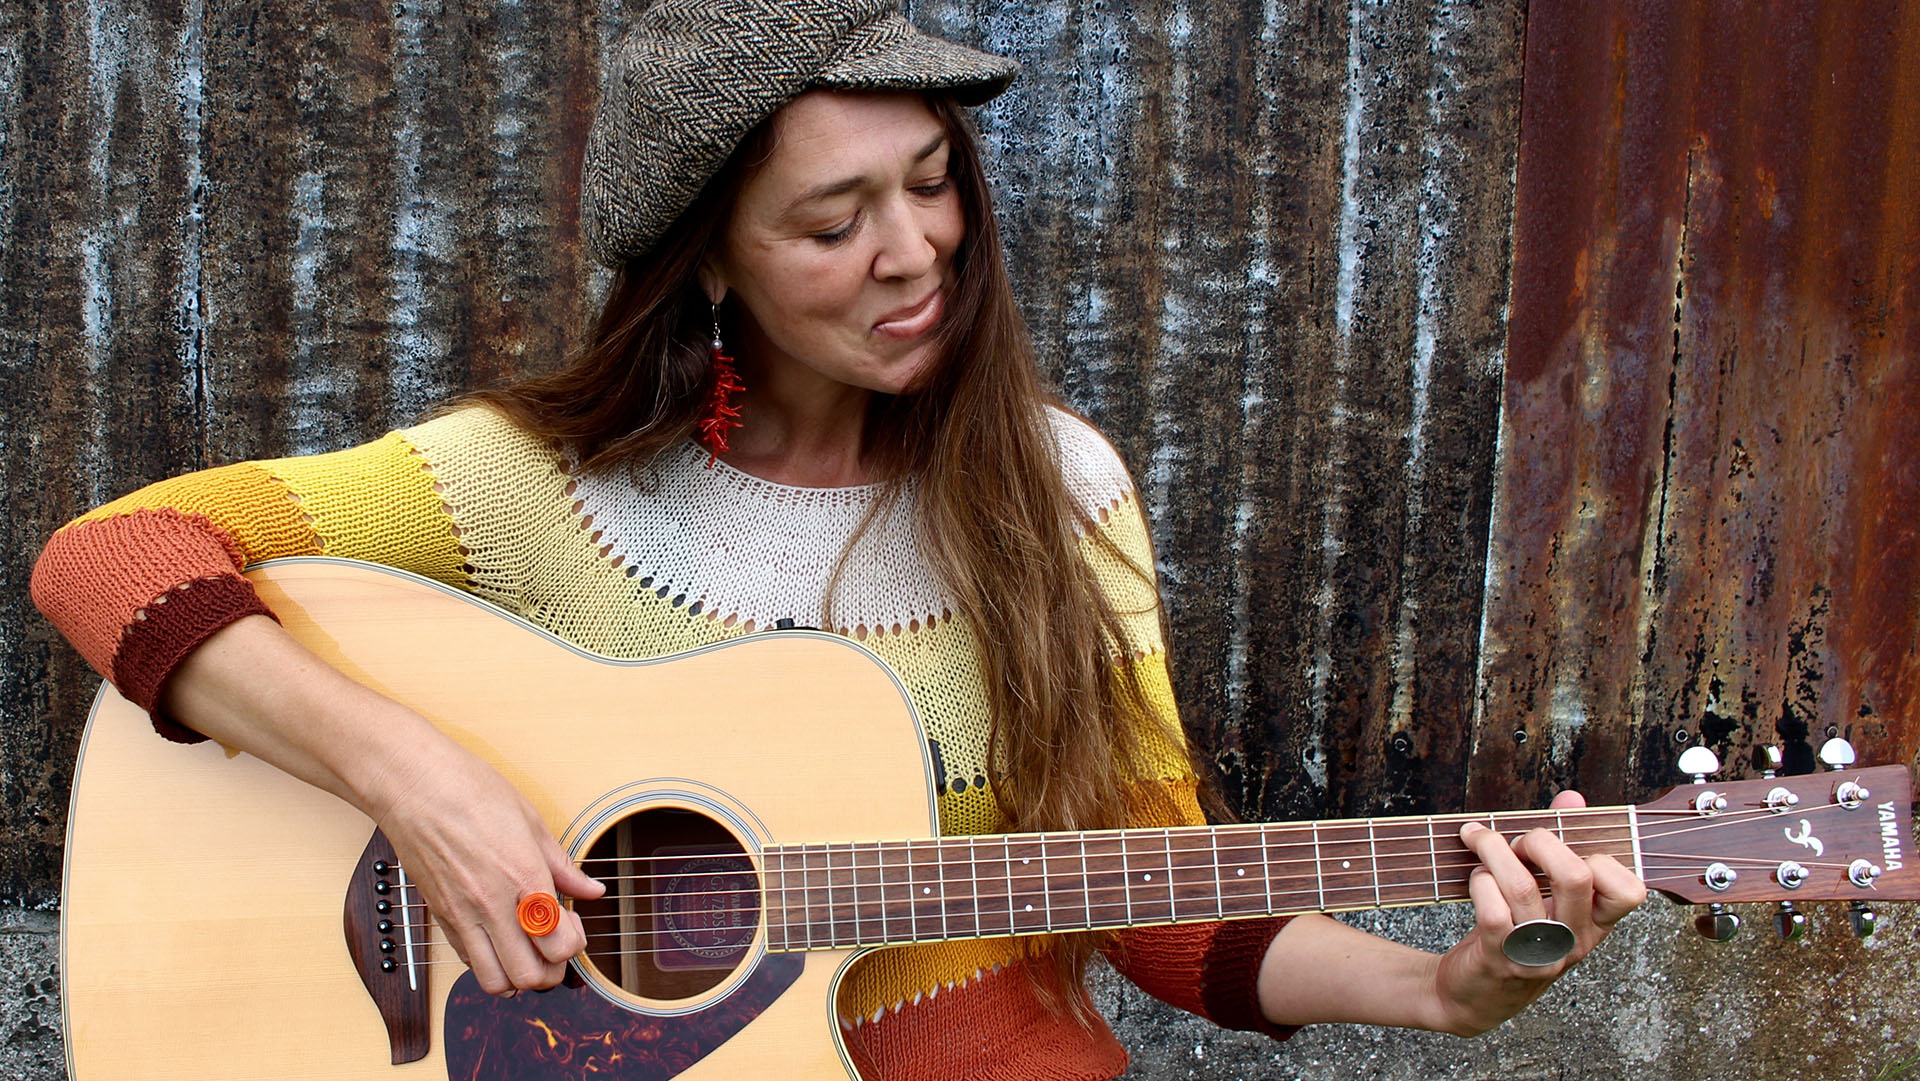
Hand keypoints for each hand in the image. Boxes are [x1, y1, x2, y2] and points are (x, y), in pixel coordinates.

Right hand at [361, 719, 605, 995]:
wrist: (414, 786)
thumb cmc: (471, 792)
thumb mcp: (531, 821)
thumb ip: (563, 866)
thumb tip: (591, 890)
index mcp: (523, 876)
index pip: (560, 944)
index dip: (575, 942)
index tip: (573, 923)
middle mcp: (492, 904)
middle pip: (530, 976)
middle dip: (551, 970)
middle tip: (553, 944)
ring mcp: (462, 915)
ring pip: (494, 982)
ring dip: (517, 976)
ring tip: (526, 950)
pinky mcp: (440, 918)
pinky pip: (468, 962)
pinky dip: (489, 963)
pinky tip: (499, 937)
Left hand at [1431, 790, 1646, 1035]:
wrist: (1475, 995)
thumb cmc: (1516, 933)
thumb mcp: (1548, 895)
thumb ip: (1565, 842)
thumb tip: (1573, 797)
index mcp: (1595, 923)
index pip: (1629, 890)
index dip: (1601, 858)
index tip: (1567, 847)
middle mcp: (1573, 941)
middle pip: (1576, 876)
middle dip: (1540, 841)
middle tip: (1519, 842)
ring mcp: (1539, 953)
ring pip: (1522, 886)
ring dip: (1495, 851)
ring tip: (1481, 842)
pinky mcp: (1501, 958)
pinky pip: (1492, 910)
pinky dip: (1479, 882)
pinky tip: (1476, 879)